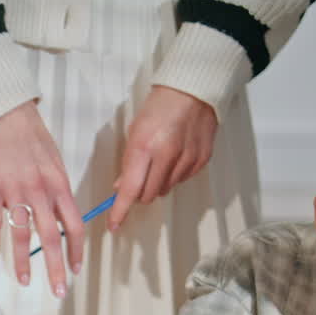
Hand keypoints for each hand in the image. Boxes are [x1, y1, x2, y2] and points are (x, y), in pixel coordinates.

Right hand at [0, 101, 82, 297]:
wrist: (4, 114)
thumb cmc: (31, 136)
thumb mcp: (55, 162)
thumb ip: (57, 191)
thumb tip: (59, 217)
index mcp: (59, 185)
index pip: (74, 225)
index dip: (76, 250)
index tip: (76, 269)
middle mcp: (40, 192)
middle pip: (52, 238)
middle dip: (57, 269)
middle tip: (59, 291)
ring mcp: (14, 191)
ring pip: (22, 235)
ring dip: (23, 262)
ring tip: (24, 281)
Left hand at [108, 86, 217, 231]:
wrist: (192, 90)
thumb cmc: (159, 107)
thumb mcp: (135, 131)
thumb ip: (128, 162)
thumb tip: (121, 187)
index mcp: (145, 146)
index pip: (130, 189)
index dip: (120, 210)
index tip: (114, 225)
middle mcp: (167, 155)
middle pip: (148, 195)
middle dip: (140, 193)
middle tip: (139, 177)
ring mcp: (187, 159)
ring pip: (165, 190)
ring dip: (158, 183)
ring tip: (160, 159)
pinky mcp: (201, 160)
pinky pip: (182, 180)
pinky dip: (174, 175)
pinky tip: (175, 156)